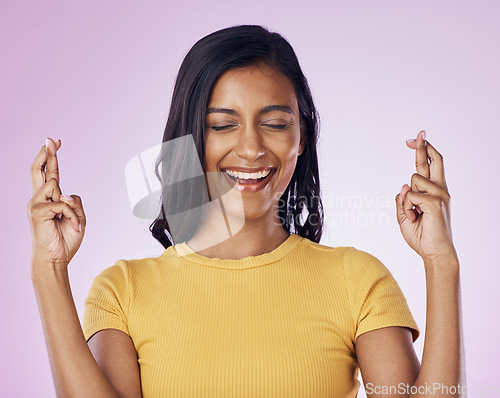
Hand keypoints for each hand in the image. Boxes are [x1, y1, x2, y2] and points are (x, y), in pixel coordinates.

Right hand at [27, 138, 85, 272]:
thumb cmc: (65, 240)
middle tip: (50, 139)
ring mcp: (36, 205)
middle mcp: (39, 199)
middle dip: (46, 154)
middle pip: (39, 170)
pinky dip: (72, 215)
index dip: (51, 157)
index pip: (49, 174)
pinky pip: (62, 203)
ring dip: (71, 205)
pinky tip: (73, 226)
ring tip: (72, 221)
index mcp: (49, 199)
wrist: (56, 260)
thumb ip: (75, 202)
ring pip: (55, 185)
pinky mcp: (37, 212)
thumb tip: (66, 194)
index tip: (55, 142)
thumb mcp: (79, 217)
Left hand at [395, 130, 456, 263]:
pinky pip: (410, 196)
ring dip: (406, 200)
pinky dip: (407, 208)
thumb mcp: (404, 216)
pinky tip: (416, 218)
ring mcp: (440, 195)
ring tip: (414, 215)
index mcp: (433, 192)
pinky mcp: (436, 202)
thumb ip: (402, 200)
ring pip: (412, 181)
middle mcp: (439, 190)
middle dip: (423, 146)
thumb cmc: (421, 236)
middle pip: (433, 161)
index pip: (429, 166)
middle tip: (418, 132)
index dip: (422, 151)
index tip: (414, 139)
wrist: (434, 253)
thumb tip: (404, 186)